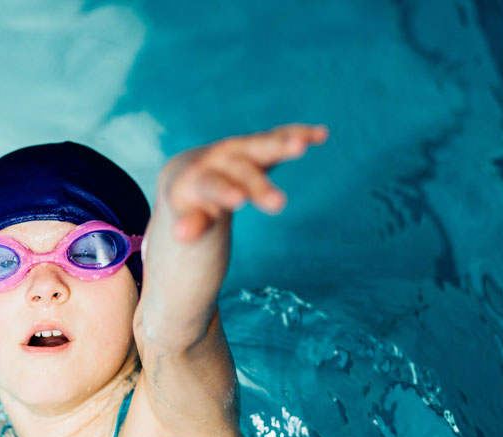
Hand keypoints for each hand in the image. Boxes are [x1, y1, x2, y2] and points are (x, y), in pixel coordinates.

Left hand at [157, 124, 327, 241]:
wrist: (188, 175)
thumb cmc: (189, 204)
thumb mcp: (187, 216)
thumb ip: (190, 225)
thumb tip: (181, 236)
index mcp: (197, 177)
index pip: (212, 185)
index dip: (225, 191)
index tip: (237, 200)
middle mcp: (218, 158)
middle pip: (240, 170)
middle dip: (259, 185)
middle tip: (278, 203)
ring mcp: (239, 149)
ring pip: (261, 145)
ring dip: (281, 144)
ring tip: (302, 145)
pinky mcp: (257, 146)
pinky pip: (278, 137)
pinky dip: (298, 134)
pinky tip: (321, 135)